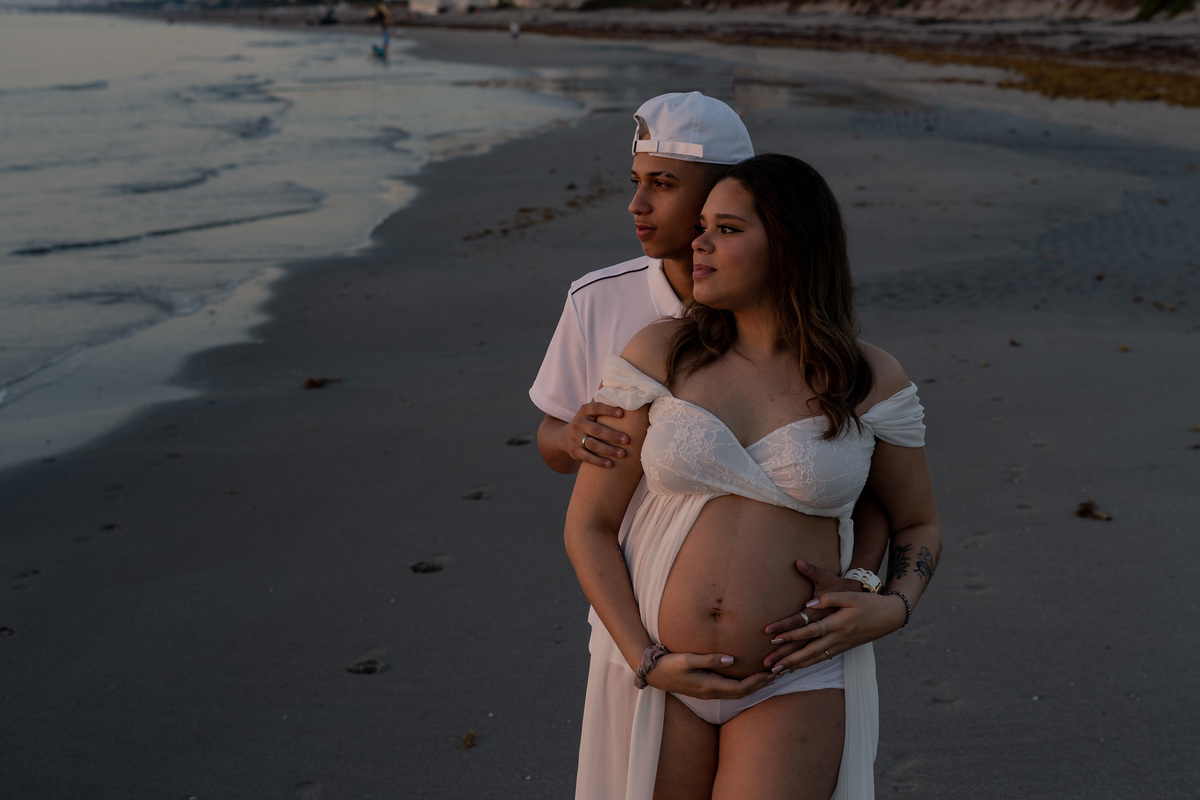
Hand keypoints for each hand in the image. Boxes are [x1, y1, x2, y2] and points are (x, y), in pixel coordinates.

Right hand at [563, 401, 628, 467]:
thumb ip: (601, 397)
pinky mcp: (575, 452)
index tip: (622, 413)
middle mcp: (578, 424)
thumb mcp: (590, 410)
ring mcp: (575, 439)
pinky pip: (587, 457)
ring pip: (592, 445)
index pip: (596, 408)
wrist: (565, 438)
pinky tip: (611, 464)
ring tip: (623, 454)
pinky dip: (599, 461)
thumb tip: (610, 378)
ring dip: (608, 450)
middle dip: (612, 435)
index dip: (608, 410)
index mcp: (584, 411)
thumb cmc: (586, 422)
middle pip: (596, 430)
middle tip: (627, 440)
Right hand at [645, 652, 775, 699]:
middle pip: (742, 693)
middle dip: (760, 685)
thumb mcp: (688, 659)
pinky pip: (730, 690)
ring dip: (753, 686)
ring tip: (767, 676)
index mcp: (709, 686)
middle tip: (777, 674)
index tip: (770, 672)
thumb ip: (710, 660)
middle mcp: (711, 693)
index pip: (740, 688)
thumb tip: (731, 660)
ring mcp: (708, 693)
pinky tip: (747, 678)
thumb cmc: (670, 664)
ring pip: (737, 693)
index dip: (757, 682)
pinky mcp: (705, 689)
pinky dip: (743, 685)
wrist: (653, 674)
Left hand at [762, 560, 860, 668]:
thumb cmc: (869, 602)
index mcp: (839, 623)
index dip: (791, 635)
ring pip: (815, 659)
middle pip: (810, 651)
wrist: (889, 616)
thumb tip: (808, 605)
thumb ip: (828, 599)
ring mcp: (841, 646)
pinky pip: (822, 659)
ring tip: (778, 672)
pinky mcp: (843, 649)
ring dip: (796, 666)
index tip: (774, 638)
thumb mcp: (850, 595)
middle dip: (789, 659)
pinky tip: (797, 668)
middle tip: (770, 666)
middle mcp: (839, 638)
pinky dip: (808, 665)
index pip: (810, 631)